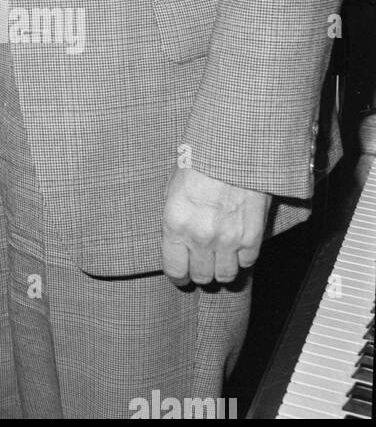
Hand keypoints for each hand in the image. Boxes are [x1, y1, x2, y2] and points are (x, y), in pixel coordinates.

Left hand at [161, 165, 268, 285]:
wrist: (233, 150)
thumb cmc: (200, 164)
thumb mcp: (173, 189)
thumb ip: (175, 219)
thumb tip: (176, 241)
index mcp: (175, 224)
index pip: (175, 269)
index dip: (179, 275)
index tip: (182, 275)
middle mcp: (200, 237)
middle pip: (202, 276)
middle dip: (201, 272)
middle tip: (203, 264)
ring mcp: (228, 240)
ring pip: (226, 276)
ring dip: (223, 269)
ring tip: (221, 257)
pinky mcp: (252, 237)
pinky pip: (247, 263)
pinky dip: (243, 258)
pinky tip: (238, 246)